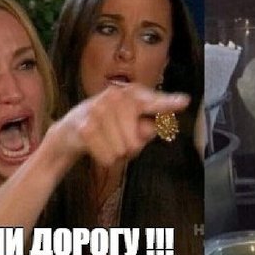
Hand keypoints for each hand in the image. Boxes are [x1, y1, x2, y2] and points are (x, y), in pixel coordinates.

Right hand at [53, 85, 189, 167]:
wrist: (70, 130)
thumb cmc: (107, 127)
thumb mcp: (129, 126)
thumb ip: (145, 128)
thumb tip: (152, 128)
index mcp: (131, 95)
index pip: (153, 102)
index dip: (169, 103)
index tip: (185, 101)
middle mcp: (115, 97)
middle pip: (136, 141)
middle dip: (129, 147)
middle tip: (116, 138)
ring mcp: (99, 110)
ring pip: (122, 151)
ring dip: (115, 153)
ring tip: (106, 141)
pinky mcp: (85, 127)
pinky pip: (107, 157)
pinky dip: (104, 158)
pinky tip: (96, 147)